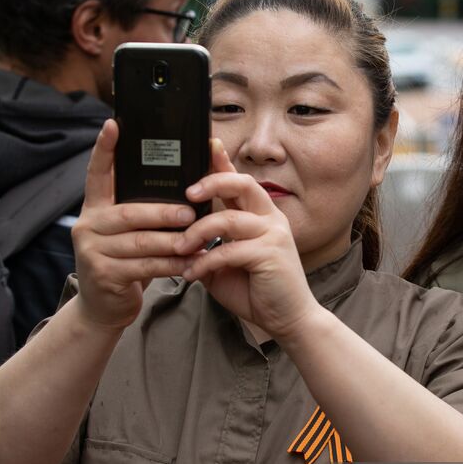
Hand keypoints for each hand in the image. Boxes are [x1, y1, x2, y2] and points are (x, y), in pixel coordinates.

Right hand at [69, 120, 195, 329]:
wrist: (103, 307)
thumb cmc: (125, 261)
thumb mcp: (129, 232)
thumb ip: (142, 209)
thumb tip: (184, 182)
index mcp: (95, 208)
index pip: (98, 173)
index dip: (104, 149)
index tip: (113, 124)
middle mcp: (88, 225)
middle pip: (129, 213)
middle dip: (163, 212)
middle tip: (191, 213)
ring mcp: (92, 251)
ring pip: (140, 242)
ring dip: (173, 241)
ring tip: (199, 239)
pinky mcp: (103, 275)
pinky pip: (144, 267)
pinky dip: (172, 265)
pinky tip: (191, 263)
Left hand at [175, 140, 321, 338]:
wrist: (286, 319)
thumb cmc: (256, 290)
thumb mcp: (223, 264)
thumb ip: (206, 245)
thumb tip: (176, 235)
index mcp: (259, 215)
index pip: (238, 181)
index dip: (222, 161)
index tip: (205, 144)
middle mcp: (269, 218)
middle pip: (241, 183)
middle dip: (211, 182)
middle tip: (187, 194)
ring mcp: (273, 234)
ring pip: (229, 219)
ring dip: (197, 233)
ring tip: (179, 248)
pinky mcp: (271, 254)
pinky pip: (229, 250)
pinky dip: (205, 262)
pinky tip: (191, 274)